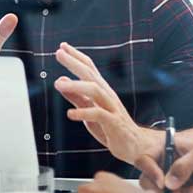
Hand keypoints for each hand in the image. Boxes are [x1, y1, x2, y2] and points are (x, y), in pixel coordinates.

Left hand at [53, 43, 153, 164]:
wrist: (135, 145)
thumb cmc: (111, 127)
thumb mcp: (89, 111)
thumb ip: (75, 97)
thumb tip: (60, 81)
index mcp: (102, 90)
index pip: (89, 68)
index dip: (76, 56)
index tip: (62, 46)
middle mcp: (107, 95)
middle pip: (90, 74)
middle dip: (74, 63)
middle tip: (58, 53)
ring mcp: (111, 108)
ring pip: (95, 91)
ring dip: (76, 86)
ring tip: (58, 84)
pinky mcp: (113, 123)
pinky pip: (98, 114)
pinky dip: (83, 113)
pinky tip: (70, 114)